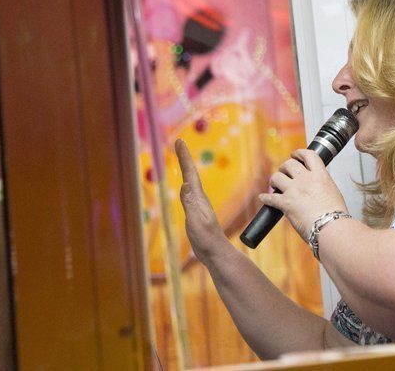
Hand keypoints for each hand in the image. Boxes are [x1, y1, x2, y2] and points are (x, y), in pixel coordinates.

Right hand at [176, 139, 231, 264]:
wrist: (216, 253)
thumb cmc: (206, 239)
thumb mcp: (196, 220)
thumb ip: (190, 203)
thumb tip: (185, 183)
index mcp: (198, 198)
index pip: (190, 173)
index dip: (184, 157)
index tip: (180, 141)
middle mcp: (199, 198)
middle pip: (190, 173)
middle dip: (184, 158)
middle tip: (179, 143)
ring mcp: (199, 205)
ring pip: (191, 181)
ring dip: (185, 168)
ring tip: (181, 158)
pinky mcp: (197, 213)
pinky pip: (190, 192)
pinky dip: (186, 183)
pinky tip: (186, 185)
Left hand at [259, 149, 347, 240]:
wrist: (331, 227)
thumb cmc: (335, 215)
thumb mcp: (334, 192)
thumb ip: (323, 185)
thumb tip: (318, 186)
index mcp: (320, 176)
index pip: (309, 155)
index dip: (299, 153)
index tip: (295, 155)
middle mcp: (306, 180)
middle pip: (289, 164)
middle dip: (284, 167)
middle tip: (284, 171)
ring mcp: (294, 191)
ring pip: (277, 177)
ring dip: (274, 179)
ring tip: (275, 184)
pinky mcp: (286, 203)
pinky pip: (270, 197)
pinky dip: (265, 198)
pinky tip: (263, 198)